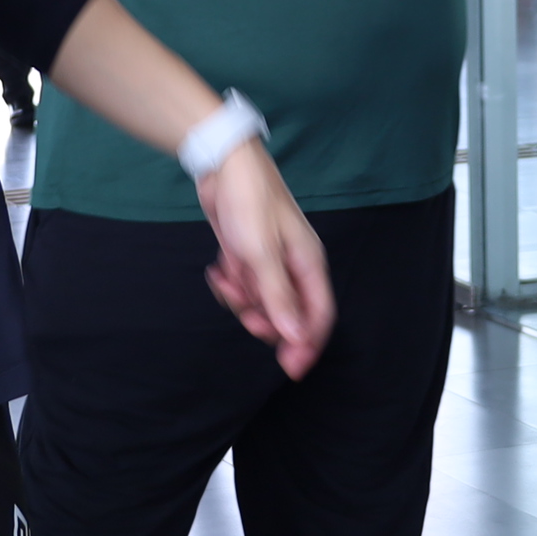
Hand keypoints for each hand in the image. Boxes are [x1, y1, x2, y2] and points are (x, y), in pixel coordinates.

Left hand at [198, 139, 335, 377]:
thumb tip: (296, 336)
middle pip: (288, 315)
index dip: (307, 345)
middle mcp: (294, 267)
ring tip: (227, 279)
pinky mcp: (248, 259)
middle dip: (265, 322)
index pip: (319, 317)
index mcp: (308, 265)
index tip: (290, 369)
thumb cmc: (250, 202)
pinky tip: (218, 269)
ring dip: (241, 301)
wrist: (223, 166)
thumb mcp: (261, 254)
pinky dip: (229, 286)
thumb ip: (279, 296)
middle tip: (247, 316)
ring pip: (261, 304)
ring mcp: (270, 263)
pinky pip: (242, 288)